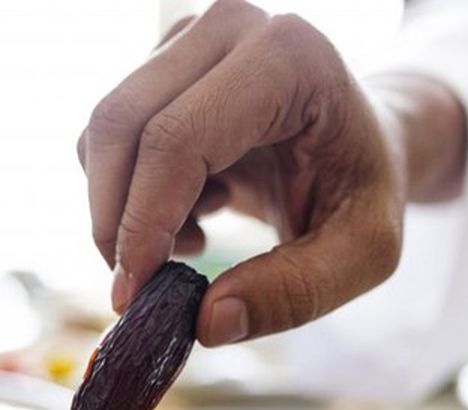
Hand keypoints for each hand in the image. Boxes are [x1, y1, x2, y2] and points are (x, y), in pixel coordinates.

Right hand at [77, 2, 420, 345]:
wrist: (362, 143)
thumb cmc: (364, 189)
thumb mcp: (364, 254)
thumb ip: (295, 292)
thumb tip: (206, 323)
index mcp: (290, 57)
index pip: (179, 139)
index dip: (144, 222)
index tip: (134, 295)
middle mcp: (231, 27)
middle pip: (121, 127)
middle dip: (115, 222)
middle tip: (140, 288)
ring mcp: (188, 37)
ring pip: (103, 134)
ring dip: (123, 210)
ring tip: (193, 240)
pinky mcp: (160, 61)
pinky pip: (106, 139)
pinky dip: (128, 194)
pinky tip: (189, 211)